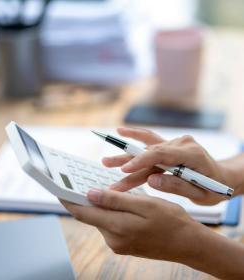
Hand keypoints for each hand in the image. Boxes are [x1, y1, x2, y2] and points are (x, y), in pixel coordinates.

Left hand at [61, 189, 200, 261]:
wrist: (187, 243)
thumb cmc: (170, 220)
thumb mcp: (145, 204)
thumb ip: (116, 200)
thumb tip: (90, 194)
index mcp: (117, 228)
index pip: (83, 213)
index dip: (69, 199)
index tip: (57, 187)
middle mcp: (113, 239)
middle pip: (90, 216)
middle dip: (84, 199)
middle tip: (79, 180)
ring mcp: (118, 244)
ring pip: (100, 219)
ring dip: (98, 204)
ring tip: (99, 187)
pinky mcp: (123, 244)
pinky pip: (110, 224)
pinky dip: (108, 212)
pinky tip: (114, 201)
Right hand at [103, 127, 235, 204]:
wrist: (222, 177)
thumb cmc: (214, 188)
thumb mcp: (200, 194)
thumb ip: (175, 186)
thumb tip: (150, 181)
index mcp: (192, 154)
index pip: (161, 154)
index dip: (141, 161)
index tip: (124, 170)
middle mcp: (182, 144)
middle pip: (150, 151)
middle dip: (127, 161)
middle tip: (105, 164)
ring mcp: (175, 143)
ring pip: (147, 149)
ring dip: (126, 154)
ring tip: (106, 160)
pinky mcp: (170, 147)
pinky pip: (151, 142)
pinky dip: (136, 139)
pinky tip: (122, 133)